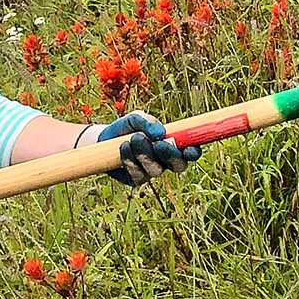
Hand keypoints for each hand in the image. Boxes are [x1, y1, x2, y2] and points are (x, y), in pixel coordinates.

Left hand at [74, 110, 200, 189]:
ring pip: (156, 170)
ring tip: (133, 139)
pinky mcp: (136, 180)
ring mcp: (152, 172)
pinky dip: (131, 161)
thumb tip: (160, 132)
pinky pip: (139, 176)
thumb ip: (148, 121)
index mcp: (173, 145)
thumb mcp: (136, 118)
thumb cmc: (127, 127)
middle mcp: (165, 161)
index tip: (188, 148)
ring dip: (145, 154)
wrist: (105, 139)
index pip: (190, 152)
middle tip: (159, 144)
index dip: (194, 152)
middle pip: (179, 166)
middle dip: (170, 155)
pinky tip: (123, 148)